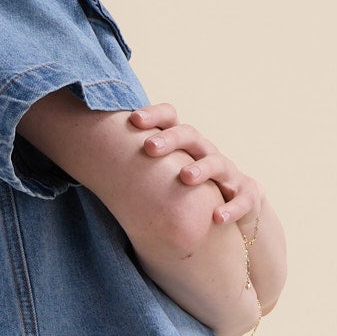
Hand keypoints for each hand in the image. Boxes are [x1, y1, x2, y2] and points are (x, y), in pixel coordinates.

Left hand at [127, 102, 262, 233]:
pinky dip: (232, 208)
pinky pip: (244, 199)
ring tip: (184, 177)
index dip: (155, 116)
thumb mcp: (164, 179)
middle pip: (191, 136)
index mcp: (185, 146)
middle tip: (149, 149)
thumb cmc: (190, 194)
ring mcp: (230, 174)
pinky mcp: (250, 194)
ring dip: (201, 169)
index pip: (171, 119)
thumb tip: (86, 161)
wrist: (238, 215)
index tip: (133, 121)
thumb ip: (137, 169)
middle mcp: (207, 153)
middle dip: (171, 140)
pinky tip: (216, 218)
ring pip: (218, 162)